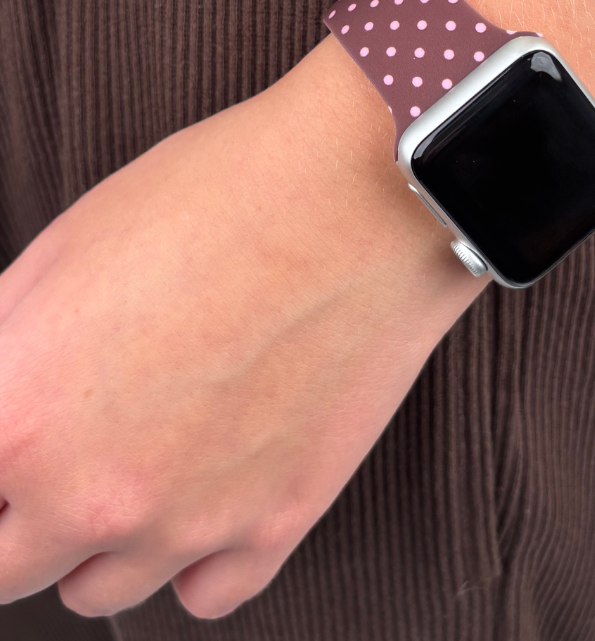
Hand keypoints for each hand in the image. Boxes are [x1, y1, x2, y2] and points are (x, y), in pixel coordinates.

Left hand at [0, 37, 484, 618]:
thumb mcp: (68, 247)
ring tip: (143, 459)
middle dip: (20, 509)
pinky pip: (205, 593)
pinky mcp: (280, 520)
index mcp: (21, 417)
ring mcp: (192, 520)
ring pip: (96, 591)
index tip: (13, 441)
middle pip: (8, 565)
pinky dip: (194, 557)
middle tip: (65, 446)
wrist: (361, 199)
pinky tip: (205, 493)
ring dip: (102, 538)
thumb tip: (6, 380)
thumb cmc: (226, 199)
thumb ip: (6, 341)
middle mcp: (94, 494)